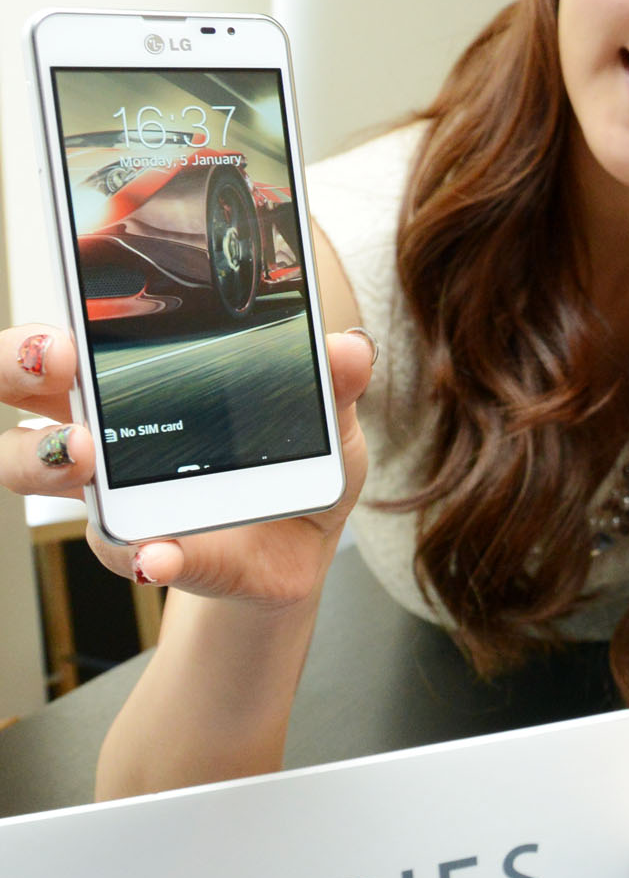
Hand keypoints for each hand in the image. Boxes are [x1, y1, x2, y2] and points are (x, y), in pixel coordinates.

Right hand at [1, 323, 375, 607]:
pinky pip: (127, 549)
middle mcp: (100, 426)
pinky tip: (155, 555)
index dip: (44, 325)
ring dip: (42, 457)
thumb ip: (332, 383)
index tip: (63, 321)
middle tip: (56, 360)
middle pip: (20, 386)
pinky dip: (140, 552)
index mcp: (135, 373)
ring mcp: (110, 489)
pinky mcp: (145, 548)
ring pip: (30, 466)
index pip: (68, 334)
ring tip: (78, 451)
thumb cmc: (292, 461)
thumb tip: (347, 348)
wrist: (298, 546)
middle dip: (16, 365)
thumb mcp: (326, 418)